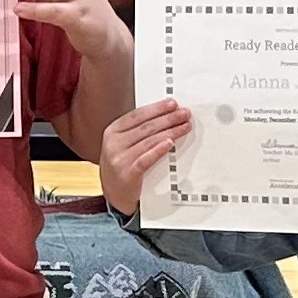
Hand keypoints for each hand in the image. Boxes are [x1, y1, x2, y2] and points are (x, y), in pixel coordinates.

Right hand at [98, 98, 191, 214]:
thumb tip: (164, 116)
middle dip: (168, 118)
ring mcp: (120, 159)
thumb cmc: (123, 165)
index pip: (138, 115)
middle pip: (146, 127)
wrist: (114, 194)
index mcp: (113, 131)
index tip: (173, 103)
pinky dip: (159, 150)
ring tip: (184, 126)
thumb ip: (137, 131)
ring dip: (170, 132)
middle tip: (184, 113)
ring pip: (149, 141)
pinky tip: (170, 143)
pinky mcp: (128, 173)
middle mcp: (114, 143)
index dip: (157, 108)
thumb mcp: (122, 144)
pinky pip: (146, 159)